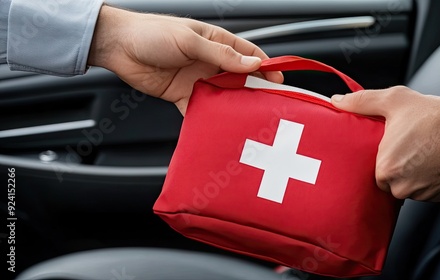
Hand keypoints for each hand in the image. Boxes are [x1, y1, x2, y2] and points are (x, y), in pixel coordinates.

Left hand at [88, 5, 282, 113]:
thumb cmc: (152, 34)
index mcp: (215, 42)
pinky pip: (201, 109)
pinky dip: (209, 118)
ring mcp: (198, 80)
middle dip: (252, 91)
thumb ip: (221, 54)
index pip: (247, 54)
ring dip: (233, 106)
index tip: (278, 80)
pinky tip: (217, 126)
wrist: (119, 47)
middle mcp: (210, 61)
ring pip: (223, 95)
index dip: (264, 66)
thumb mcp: (190, 40)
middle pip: (238, 78)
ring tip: (246, 119)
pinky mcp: (183, 96)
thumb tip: (252, 63)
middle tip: (266, 106)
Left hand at [332, 86, 439, 200]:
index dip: (379, 153)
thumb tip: (337, 100)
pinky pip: (424, 188)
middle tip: (406, 143)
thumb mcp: (396, 101)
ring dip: (411, 170)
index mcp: (384, 169)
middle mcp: (401, 188)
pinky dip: (427, 176)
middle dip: (395, 162)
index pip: (370, 168)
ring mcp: (422, 195)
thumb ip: (362, 102)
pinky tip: (434, 159)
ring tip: (422, 149)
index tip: (389, 143)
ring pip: (407, 184)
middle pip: (387, 177)